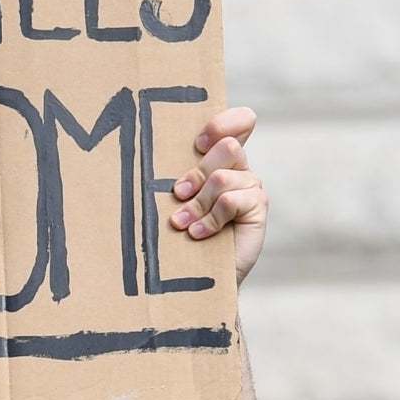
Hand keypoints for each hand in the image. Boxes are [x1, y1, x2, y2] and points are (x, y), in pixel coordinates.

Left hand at [169, 107, 265, 285]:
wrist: (194, 277)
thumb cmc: (177, 236)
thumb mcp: (174, 200)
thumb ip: (176, 177)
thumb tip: (141, 155)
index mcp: (221, 159)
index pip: (240, 122)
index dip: (223, 123)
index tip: (198, 142)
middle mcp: (240, 169)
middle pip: (228, 146)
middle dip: (198, 173)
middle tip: (179, 195)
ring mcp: (251, 188)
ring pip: (224, 177)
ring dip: (198, 203)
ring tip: (181, 224)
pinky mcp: (258, 209)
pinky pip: (231, 200)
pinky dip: (210, 219)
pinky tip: (198, 234)